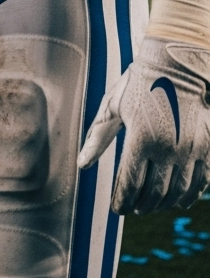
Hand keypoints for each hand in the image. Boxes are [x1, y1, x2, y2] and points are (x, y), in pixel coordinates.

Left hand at [78, 35, 209, 212]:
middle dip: (141, 204)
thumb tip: (81, 164)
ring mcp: (190, 150)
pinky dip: (190, 196)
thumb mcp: (112, 108)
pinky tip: (178, 200)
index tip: (116, 209)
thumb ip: (98, 138)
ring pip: (178, 191)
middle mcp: (168, 149)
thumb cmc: (136, 86)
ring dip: (163, 203)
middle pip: (154, 191)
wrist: (174, 68)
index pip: (130, 183)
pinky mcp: (206, 148)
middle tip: (132, 209)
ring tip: (151, 206)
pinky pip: (201, 182)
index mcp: (141, 139)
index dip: (122, 200)